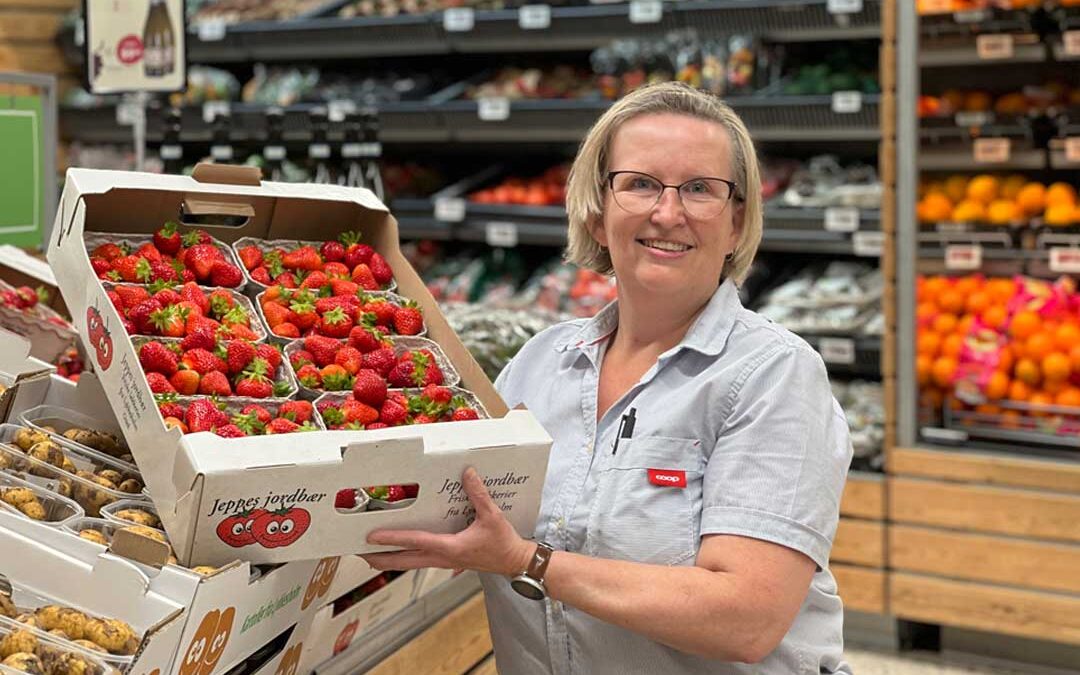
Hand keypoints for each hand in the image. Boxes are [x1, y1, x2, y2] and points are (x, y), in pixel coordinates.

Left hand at [360, 467, 534, 576]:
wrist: (514, 562)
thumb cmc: (503, 542)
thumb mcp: (492, 516)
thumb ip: (478, 494)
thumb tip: (467, 473)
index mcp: (450, 547)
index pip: (415, 541)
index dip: (392, 538)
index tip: (371, 537)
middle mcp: (442, 558)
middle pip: (404, 561)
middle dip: (380, 558)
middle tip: (359, 553)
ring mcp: (444, 562)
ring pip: (410, 563)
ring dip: (390, 559)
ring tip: (371, 555)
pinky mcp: (448, 561)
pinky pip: (420, 560)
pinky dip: (405, 557)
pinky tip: (400, 551)